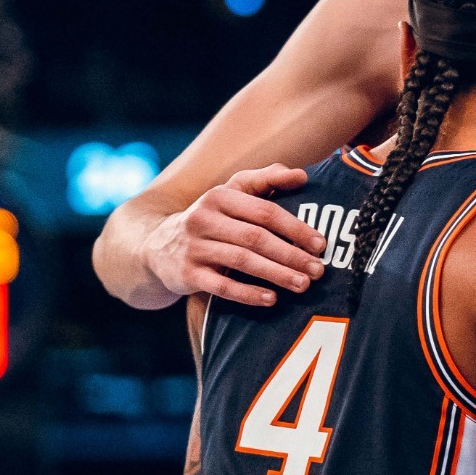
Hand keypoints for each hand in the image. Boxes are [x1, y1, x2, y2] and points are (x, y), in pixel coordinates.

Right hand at [146, 165, 327, 305]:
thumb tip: (302, 175)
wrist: (155, 243)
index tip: (320, 244)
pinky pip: (220, 286)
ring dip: (276, 274)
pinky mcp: (186, 274)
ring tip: (303, 284)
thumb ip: (267, 180)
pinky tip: (271, 299)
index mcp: (220, 196)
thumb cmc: (212, 216)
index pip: (265, 212)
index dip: (295, 228)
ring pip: (241, 261)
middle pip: (255, 237)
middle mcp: (203, 219)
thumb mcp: (232, 192)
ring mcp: (193, 247)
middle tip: (318, 270)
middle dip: (291, 254)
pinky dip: (247, 293)